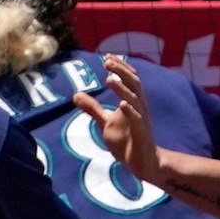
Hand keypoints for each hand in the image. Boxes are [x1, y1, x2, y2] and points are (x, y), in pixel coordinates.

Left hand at [74, 54, 160, 183]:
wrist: (144, 162)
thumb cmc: (127, 141)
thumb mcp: (105, 122)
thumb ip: (92, 108)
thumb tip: (75, 94)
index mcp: (133, 101)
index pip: (129, 78)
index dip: (120, 66)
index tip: (107, 56)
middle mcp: (140, 106)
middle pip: (134, 83)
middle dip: (121, 71)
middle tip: (107, 62)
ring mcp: (142, 119)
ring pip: (135, 99)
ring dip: (122, 88)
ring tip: (109, 79)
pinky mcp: (142, 134)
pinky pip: (137, 120)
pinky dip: (130, 111)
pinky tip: (122, 104)